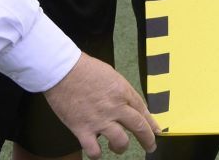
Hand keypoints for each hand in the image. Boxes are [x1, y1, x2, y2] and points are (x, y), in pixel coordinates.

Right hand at [44, 53, 159, 157]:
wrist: (62, 69)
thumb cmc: (84, 68)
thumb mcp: (111, 75)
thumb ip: (121, 91)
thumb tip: (128, 104)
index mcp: (122, 92)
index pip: (143, 111)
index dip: (151, 124)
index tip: (156, 132)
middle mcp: (115, 107)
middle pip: (139, 128)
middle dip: (147, 140)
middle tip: (150, 146)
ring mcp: (99, 120)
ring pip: (120, 142)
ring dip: (121, 147)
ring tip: (116, 146)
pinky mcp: (82, 129)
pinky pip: (94, 150)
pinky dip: (97, 154)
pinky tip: (96, 151)